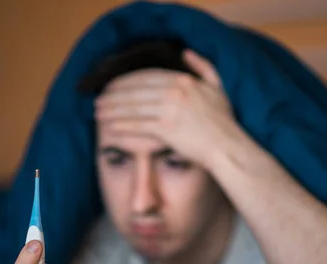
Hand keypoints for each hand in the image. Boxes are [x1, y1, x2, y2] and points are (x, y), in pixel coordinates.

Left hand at [94, 49, 242, 167]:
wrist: (227, 147)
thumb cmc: (224, 122)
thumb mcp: (218, 87)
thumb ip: (203, 67)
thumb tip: (186, 53)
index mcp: (184, 80)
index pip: (146, 77)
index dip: (126, 81)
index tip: (112, 86)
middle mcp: (175, 92)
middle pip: (136, 91)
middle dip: (114, 95)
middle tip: (99, 99)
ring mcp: (170, 110)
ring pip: (133, 107)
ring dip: (112, 110)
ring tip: (98, 113)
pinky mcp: (167, 129)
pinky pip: (138, 125)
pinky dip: (122, 125)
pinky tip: (110, 126)